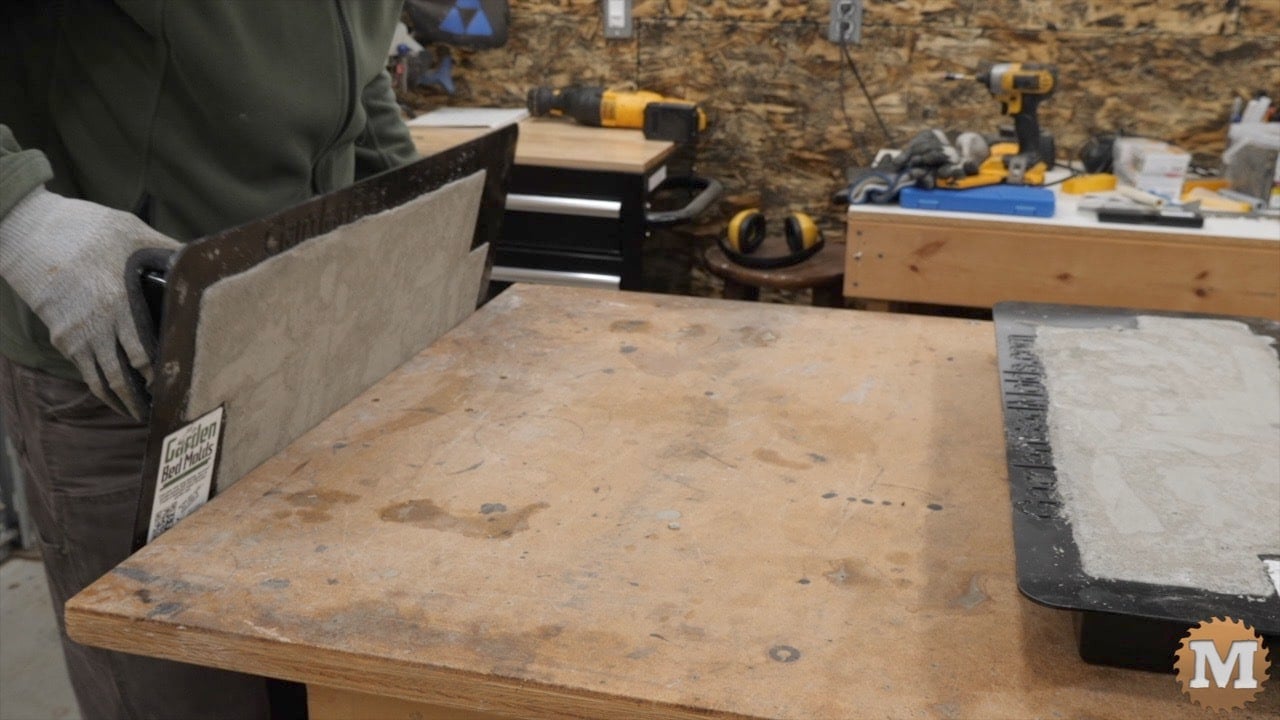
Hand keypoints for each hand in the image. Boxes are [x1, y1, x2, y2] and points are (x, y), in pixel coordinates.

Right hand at [0, 187, 180, 418]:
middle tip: (164, 411)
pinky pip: (84, 371)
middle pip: (123, 376)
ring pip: (100, 382)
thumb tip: (198, 261)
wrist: (29, 231)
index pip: (144, 354)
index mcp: (119, 303)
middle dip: (144, 398)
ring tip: (141, 414)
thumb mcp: (133, 232)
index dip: (160, 376)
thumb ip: (167, 250)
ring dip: (121, 402)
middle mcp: (96, 326)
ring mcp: (75, 335)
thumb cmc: (87, 229)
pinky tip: (116, 393)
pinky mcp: (60, 337)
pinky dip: (101, 387)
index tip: (177, 386)